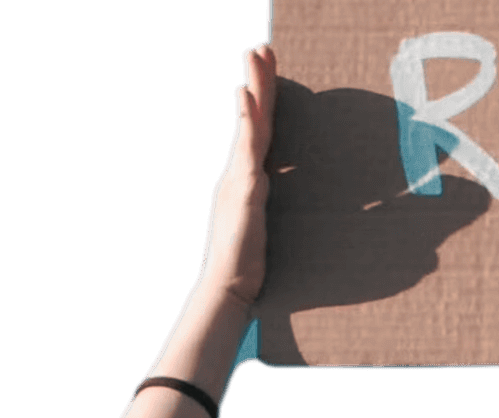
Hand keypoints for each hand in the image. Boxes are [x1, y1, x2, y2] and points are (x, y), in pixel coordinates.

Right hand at [194, 45, 279, 309]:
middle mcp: (237, 173)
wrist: (225, 290)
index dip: (262, 101)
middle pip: (252, 118)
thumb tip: (273, 202)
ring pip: (249, 124)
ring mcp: (237, 179)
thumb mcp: (260, 232)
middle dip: (258, 81)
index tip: (265, 70)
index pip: (257, 132)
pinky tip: (245, 95)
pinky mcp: (241, 190)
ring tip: (254, 55)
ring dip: (253, 87)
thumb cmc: (245, 268)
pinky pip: (244, 147)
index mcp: (244, 180)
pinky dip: (244, 119)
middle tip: (261, 47)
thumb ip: (264, 212)